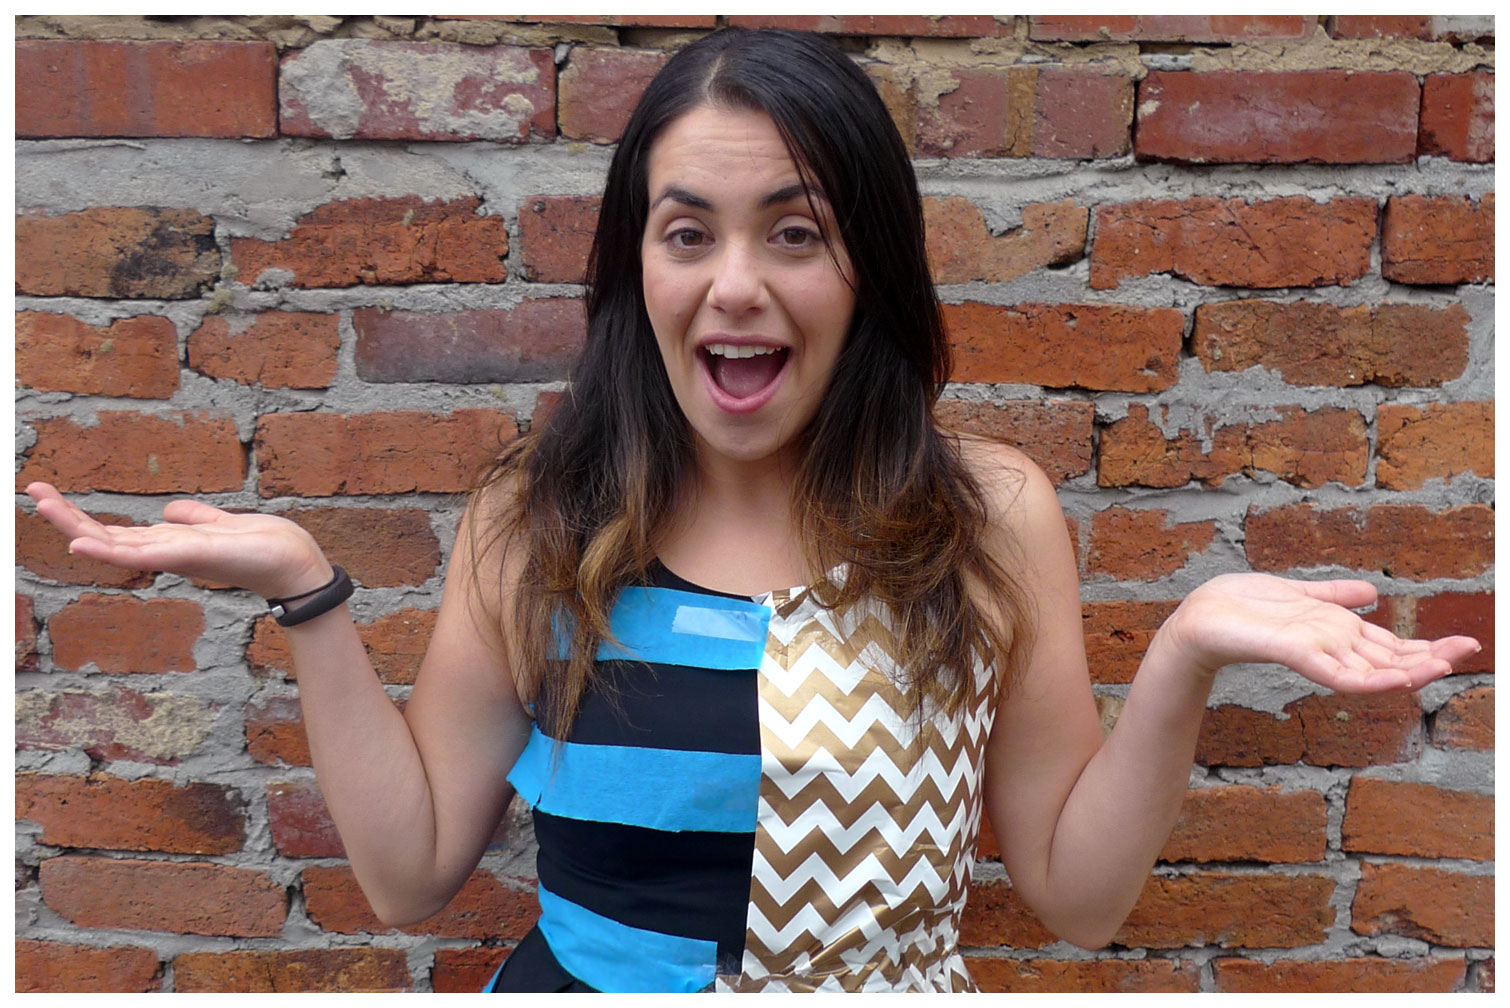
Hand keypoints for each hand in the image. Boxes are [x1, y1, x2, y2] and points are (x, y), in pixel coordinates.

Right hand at [25, 481, 332, 599]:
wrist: (293, 564)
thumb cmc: (262, 547)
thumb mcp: (221, 524)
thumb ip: (194, 518)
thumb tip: (170, 510)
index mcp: (169, 542)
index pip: (116, 531)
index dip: (82, 517)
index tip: (49, 495)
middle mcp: (165, 551)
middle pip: (105, 536)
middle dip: (66, 516)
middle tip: (33, 490)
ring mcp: (173, 556)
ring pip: (114, 544)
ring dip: (76, 527)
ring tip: (43, 506)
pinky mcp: (188, 557)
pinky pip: (143, 555)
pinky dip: (111, 550)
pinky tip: (83, 544)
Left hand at [1160, 573, 1479, 692]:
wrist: (1198, 619)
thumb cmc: (1239, 608)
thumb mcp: (1296, 594)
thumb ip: (1334, 596)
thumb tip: (1373, 592)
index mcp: (1334, 632)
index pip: (1388, 643)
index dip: (1424, 645)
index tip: (1464, 644)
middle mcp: (1330, 647)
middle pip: (1388, 656)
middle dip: (1429, 656)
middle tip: (1470, 652)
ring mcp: (1314, 653)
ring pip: (1370, 668)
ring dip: (1408, 668)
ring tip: (1444, 666)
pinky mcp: (1294, 654)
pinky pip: (1337, 672)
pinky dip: (1367, 677)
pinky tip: (1395, 678)